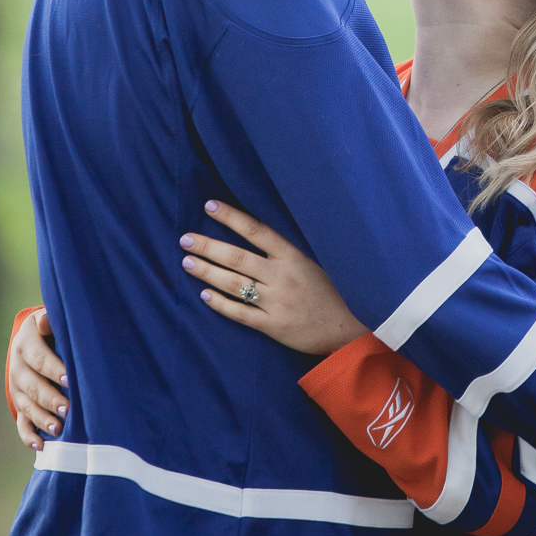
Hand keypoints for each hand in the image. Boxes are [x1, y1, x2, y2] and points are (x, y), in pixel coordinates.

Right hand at [9, 308, 68, 451]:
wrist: (36, 338)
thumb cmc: (53, 328)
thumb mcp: (50, 319)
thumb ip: (50, 321)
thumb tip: (46, 322)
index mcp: (25, 343)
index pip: (39, 358)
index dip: (53, 368)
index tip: (69, 378)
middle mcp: (17, 367)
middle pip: (32, 386)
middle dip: (50, 398)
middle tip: (68, 409)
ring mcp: (16, 388)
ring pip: (27, 406)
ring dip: (42, 419)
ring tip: (58, 429)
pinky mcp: (19, 404)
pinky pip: (22, 423)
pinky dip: (29, 436)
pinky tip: (40, 446)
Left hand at [181, 201, 368, 357]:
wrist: (350, 329)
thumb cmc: (333, 292)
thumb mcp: (315, 263)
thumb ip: (286, 253)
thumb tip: (254, 234)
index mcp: (293, 256)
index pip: (256, 230)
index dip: (231, 218)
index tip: (209, 206)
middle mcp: (282, 276)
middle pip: (237, 257)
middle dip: (208, 246)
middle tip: (185, 239)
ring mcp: (276, 302)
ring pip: (234, 283)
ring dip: (207, 272)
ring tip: (187, 262)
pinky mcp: (272, 326)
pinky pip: (240, 313)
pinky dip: (220, 303)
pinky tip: (204, 294)